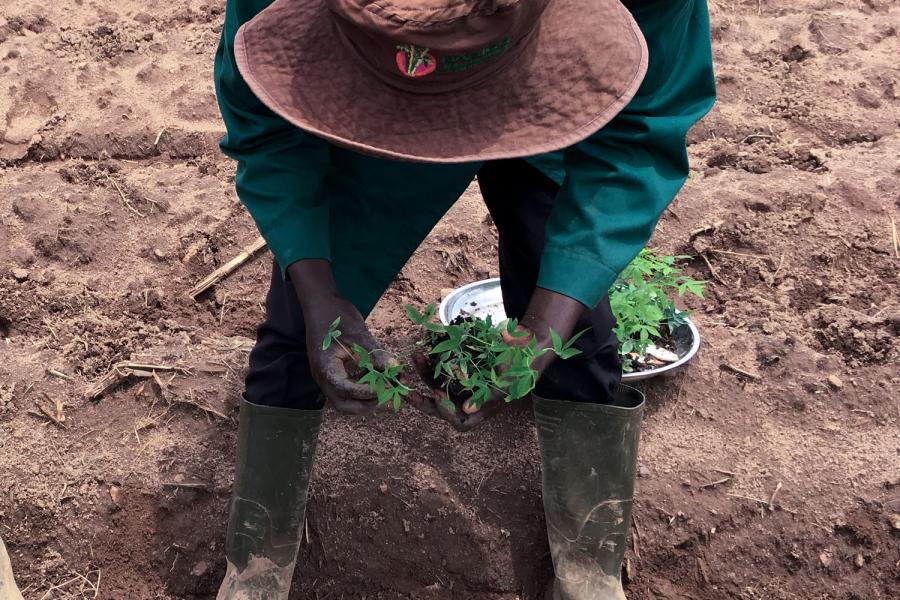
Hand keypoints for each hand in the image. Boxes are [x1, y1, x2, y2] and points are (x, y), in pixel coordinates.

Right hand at [288, 260, 391, 413]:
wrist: (320, 303)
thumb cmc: (336, 316)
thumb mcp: (358, 334)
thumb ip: (376, 354)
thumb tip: (396, 370)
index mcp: (325, 368)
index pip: (346, 391)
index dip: (368, 392)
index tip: (388, 386)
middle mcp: (322, 377)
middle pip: (343, 405)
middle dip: (366, 405)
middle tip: (387, 395)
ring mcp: (325, 376)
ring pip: (344, 400)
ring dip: (364, 400)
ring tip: (384, 389)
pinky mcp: (331, 373)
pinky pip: (345, 389)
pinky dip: (360, 390)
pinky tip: (376, 380)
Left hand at [410, 288, 585, 430]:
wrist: (527, 343)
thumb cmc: (522, 367)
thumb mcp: (507, 383)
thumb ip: (485, 398)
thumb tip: (464, 410)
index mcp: (482, 410)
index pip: (458, 422)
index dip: (445, 412)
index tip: (436, 395)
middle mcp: (469, 399)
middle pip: (441, 404)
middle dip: (422, 397)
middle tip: (406, 390)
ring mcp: (462, 383)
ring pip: (436, 382)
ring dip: (425, 371)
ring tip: (417, 355)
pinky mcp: (459, 366)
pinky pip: (440, 366)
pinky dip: (432, 358)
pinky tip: (425, 345)